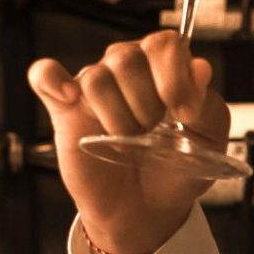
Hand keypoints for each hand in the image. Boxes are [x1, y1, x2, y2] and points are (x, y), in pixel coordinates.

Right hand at [27, 32, 230, 253]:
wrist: (146, 208)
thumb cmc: (177, 170)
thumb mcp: (208, 141)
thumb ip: (208, 104)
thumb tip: (200, 68)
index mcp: (165, 66)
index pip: (164, 44)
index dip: (175, 78)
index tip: (185, 115)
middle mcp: (128, 68)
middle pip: (126, 57)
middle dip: (145, 103)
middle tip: (151, 132)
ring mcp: (94, 87)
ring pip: (97, 78)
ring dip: (116, 118)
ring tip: (126, 141)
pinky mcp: (65, 108)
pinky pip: (45, 75)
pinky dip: (52, 80)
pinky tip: (70, 98)